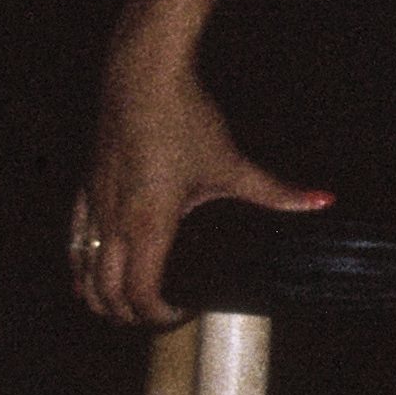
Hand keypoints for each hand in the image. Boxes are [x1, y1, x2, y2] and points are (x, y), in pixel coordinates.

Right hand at [75, 62, 322, 328]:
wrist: (141, 78)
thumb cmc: (184, 120)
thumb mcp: (232, 164)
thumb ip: (275, 192)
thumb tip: (321, 202)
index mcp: (147, 226)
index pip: (141, 295)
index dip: (160, 316)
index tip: (185, 312)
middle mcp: (112, 224)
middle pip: (105, 296)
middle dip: (130, 316)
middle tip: (163, 314)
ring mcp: (94, 208)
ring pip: (81, 273)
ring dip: (100, 297)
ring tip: (129, 303)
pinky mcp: (85, 191)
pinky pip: (74, 242)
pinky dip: (81, 267)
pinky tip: (95, 270)